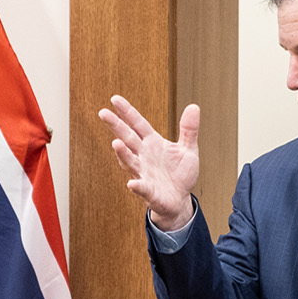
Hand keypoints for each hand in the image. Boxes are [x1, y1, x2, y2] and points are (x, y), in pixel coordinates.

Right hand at [98, 95, 200, 229]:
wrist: (180, 199)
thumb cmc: (180, 173)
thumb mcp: (188, 149)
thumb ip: (189, 129)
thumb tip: (194, 107)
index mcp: (152, 143)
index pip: (138, 124)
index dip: (127, 112)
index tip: (115, 99)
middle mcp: (144, 156)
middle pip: (128, 138)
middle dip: (116, 126)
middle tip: (103, 113)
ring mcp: (144, 173)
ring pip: (130, 161)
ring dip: (123, 154)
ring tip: (116, 144)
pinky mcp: (149, 192)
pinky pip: (142, 188)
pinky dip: (137, 186)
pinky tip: (132, 184)